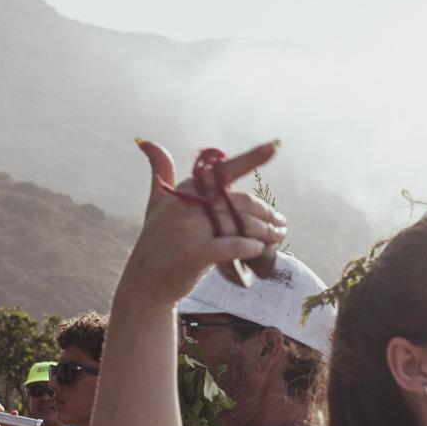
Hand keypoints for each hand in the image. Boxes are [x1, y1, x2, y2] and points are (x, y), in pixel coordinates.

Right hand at [121, 139, 286, 305]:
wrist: (144, 283)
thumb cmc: (156, 242)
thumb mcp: (155, 203)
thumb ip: (160, 172)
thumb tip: (149, 142)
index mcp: (184, 190)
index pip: (222, 171)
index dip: (250, 158)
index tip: (274, 146)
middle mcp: (186, 205)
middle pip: (240, 202)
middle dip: (266, 212)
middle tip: (281, 222)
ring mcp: (189, 229)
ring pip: (240, 224)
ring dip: (266, 231)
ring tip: (278, 236)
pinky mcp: (194, 253)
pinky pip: (232, 246)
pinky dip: (250, 246)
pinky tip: (259, 249)